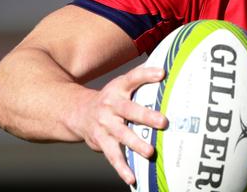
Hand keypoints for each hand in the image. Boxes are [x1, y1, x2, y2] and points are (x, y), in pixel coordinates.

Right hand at [72, 64, 167, 184]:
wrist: (78, 112)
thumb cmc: (111, 98)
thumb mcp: (122, 84)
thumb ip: (142, 77)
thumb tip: (168, 68)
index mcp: (118, 88)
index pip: (133, 78)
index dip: (147, 74)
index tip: (162, 74)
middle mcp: (110, 105)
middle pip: (128, 110)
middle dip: (146, 116)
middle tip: (163, 122)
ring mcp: (104, 125)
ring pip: (120, 135)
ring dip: (135, 144)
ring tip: (150, 152)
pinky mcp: (101, 141)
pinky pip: (112, 156)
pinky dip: (122, 168)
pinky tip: (132, 178)